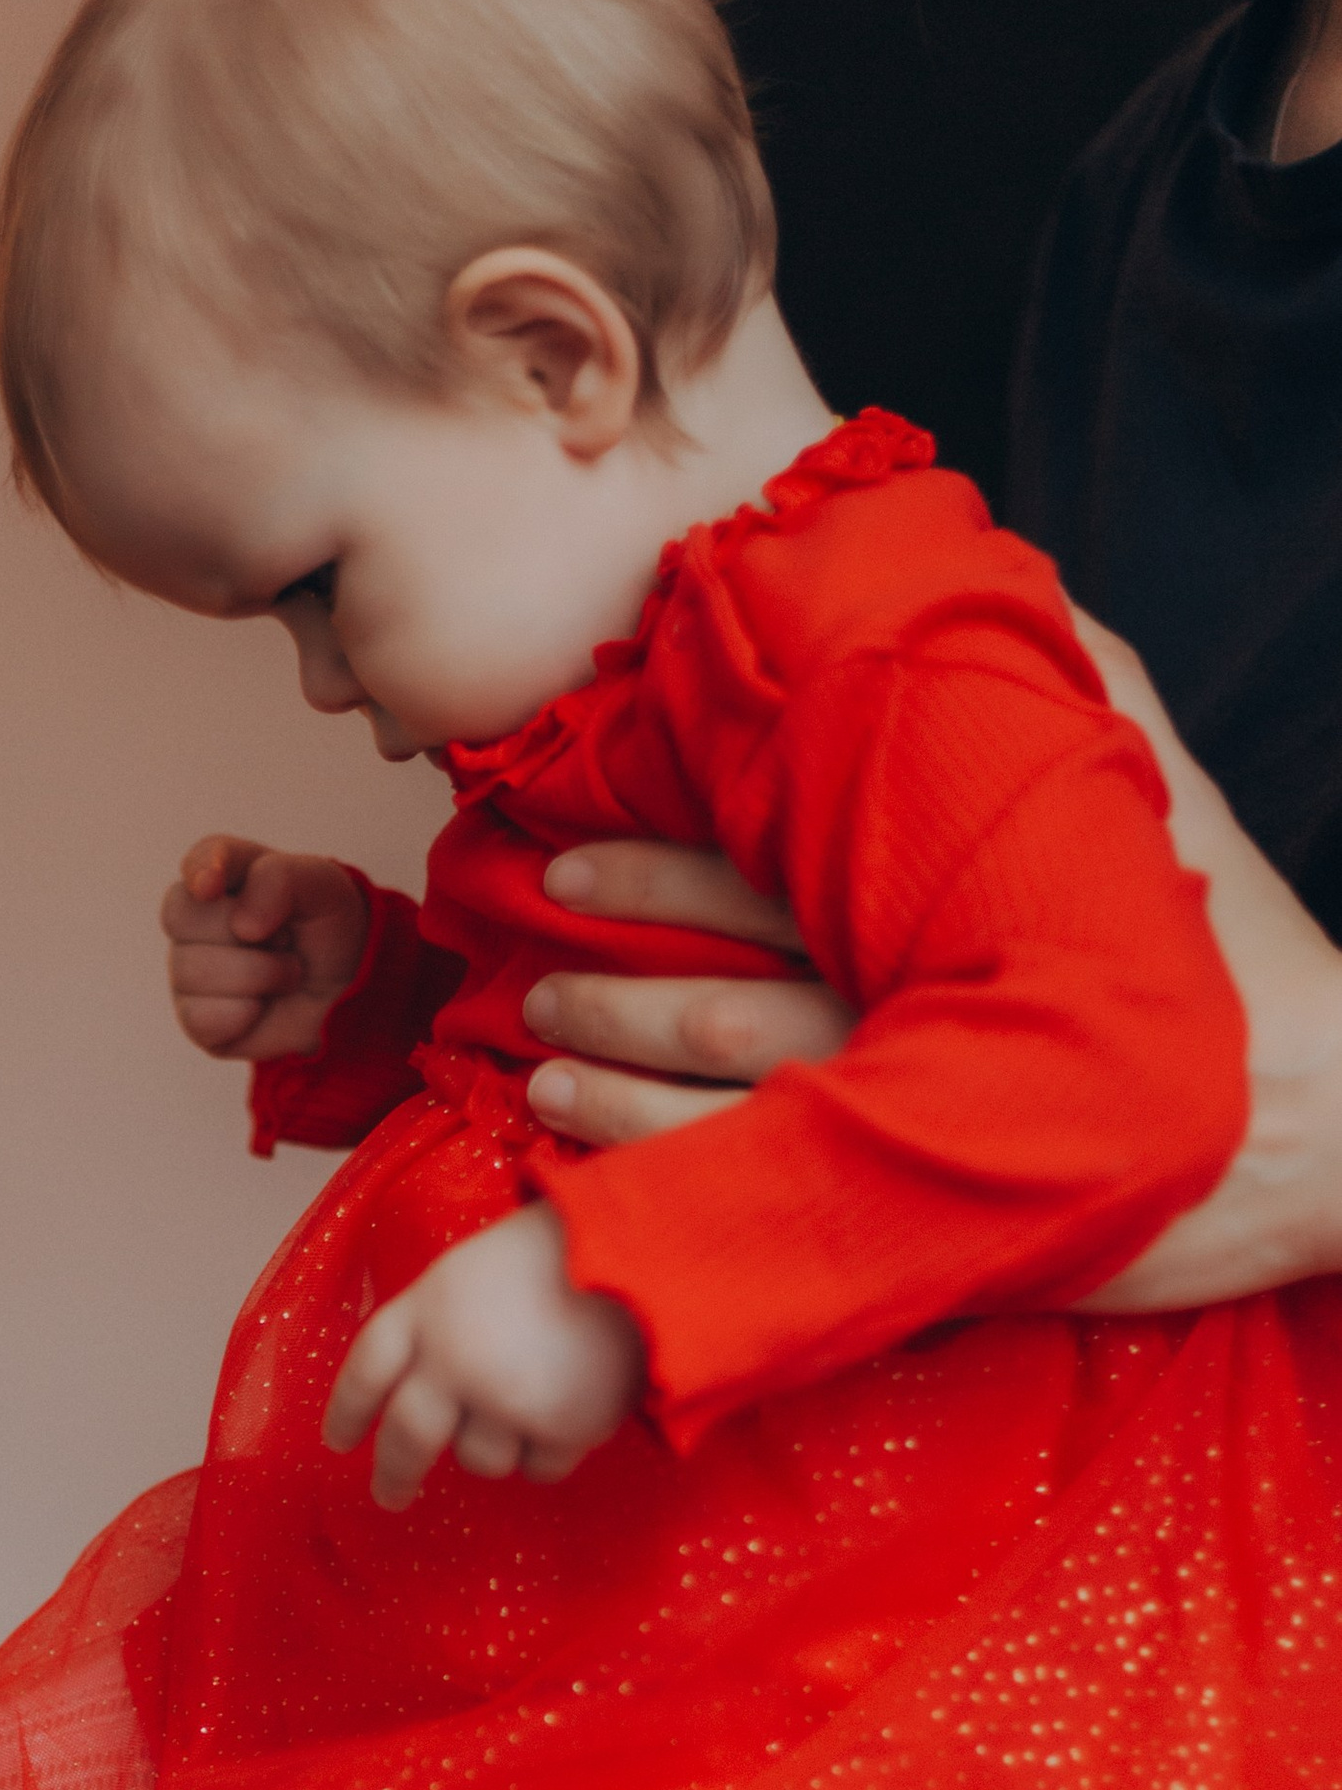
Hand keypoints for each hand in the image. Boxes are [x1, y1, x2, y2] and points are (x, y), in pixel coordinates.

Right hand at [163, 835, 366, 1062]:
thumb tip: (241, 925)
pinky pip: (202, 1016)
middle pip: (181, 914)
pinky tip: (260, 1008)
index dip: (199, 869)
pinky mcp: (195, 1018)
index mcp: (226, 874)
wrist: (346, 993)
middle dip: (245, 932)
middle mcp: (196, 920)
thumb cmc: (326, 932)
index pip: (198, 859)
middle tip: (284, 939)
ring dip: (260, 975)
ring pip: (194, 970)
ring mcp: (189, 969)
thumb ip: (280, 878)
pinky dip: (245, 1015)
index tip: (211, 885)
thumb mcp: (323, 885)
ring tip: (284, 974)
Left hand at [325, 1204, 643, 1506]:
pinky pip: (537, 1468)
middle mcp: (455, 1359)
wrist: (647, 1250)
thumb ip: (436, 1322)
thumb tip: (412, 1388)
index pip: (367, 1368)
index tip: (339, 1442)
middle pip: (407, 1437)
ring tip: (534, 1395)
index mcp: (428, 1307)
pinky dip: (549, 1449)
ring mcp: (506, 1398)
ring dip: (496, 1444)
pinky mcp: (560, 1426)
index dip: (348, 1410)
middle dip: (394, 1473)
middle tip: (390, 1495)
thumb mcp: (474, 1267)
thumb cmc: (560, 1251)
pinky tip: (570, 1407)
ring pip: (478, 1459)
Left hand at [518, 635, 1341, 1312]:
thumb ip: (1061, 669)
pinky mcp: (931, 1225)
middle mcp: (921, 1019)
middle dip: (608, 994)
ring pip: (724, 1119)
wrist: (1323, 1117)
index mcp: (950, 909)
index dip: (653, 874)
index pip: (765, 882)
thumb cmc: (1228, 941)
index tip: (565, 865)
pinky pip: (768, 1209)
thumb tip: (985, 563)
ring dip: (614, 1096)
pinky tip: (599, 1180)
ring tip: (535, 1075)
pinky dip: (668, 1194)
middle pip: (722, 1008)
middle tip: (527, 986)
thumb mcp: (1150, 782)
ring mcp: (921, 1130)